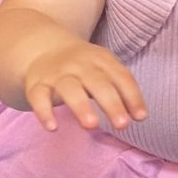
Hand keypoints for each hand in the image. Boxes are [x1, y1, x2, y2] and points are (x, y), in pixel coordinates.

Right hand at [23, 39, 146, 130]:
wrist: (44, 49)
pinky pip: (39, 98)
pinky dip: (44, 113)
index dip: (132, 96)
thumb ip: (121, 88)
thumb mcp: (104, 69)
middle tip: (123, 125)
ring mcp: (57, 75)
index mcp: (102, 59)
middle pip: (98, 83)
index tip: (141, 117)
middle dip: (112, 104)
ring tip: (92, 125)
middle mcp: (80, 65)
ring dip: (81, 107)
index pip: (121, 77)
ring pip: (69, 89)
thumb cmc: (84, 67)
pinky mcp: (36, 85)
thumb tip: (140, 115)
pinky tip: (53, 128)